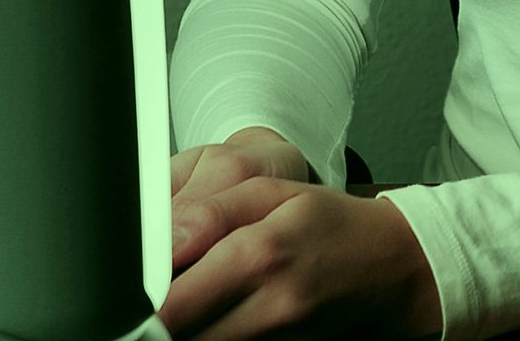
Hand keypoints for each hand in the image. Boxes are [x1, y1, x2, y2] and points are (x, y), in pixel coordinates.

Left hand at [162, 171, 431, 339]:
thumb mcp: (272, 193)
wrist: (392, 266)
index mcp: (259, 254)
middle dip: (152, 323)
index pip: (171, 302)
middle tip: (145, 305)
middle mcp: (269, 307)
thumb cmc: (329, 224)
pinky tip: (213, 317)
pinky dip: (211, 335)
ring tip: (182, 307)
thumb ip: (210, 212)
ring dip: (184, 330)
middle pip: (179, 336)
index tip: (127, 294)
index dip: (138, 303)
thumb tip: (160, 241)